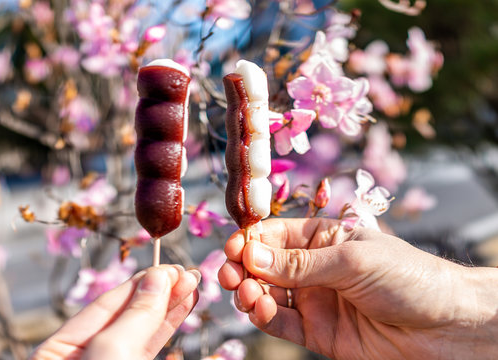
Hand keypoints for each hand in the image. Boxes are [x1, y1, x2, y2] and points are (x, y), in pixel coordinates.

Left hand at [31, 265, 199, 359]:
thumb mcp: (112, 351)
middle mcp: (81, 355)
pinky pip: (148, 347)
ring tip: (192, 286)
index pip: (105, 305)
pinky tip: (184, 307)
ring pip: (141, 333)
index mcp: (55, 351)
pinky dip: (168, 327)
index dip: (141, 283)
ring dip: (170, 308)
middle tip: (189, 273)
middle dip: (160, 293)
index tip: (171, 268)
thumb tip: (158, 276)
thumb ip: (136, 315)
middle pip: (126, 316)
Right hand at [218, 218, 497, 359]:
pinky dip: (263, 317)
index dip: (250, 240)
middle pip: (263, 265)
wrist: (444, 327)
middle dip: (241, 267)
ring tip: (244, 293)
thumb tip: (251, 256)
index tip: (232, 248)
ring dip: (248, 292)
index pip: (274, 235)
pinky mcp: (316, 332)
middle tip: (227, 273)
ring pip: (265, 294)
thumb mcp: (352, 260)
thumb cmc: (408, 277)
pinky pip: (279, 323)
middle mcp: (313, 268)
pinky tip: (259, 309)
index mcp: (322, 239)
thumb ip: (300, 263)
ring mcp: (313, 300)